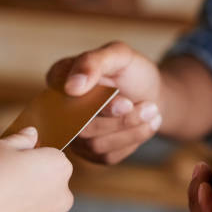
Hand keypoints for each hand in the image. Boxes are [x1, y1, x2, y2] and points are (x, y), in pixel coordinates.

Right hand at [47, 41, 162, 163]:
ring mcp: (74, 134)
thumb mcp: (119, 55)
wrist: (151, 94)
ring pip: (94, 145)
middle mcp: (60, 110)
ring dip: (130, 130)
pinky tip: (146, 125)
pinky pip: (107, 156)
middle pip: (80, 127)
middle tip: (150, 107)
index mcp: (59, 79)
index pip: (65, 99)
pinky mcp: (91, 153)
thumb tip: (71, 86)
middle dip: (119, 120)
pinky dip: (132, 141)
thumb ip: (93, 62)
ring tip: (152, 112)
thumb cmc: (132, 71)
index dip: (97, 106)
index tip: (127, 104)